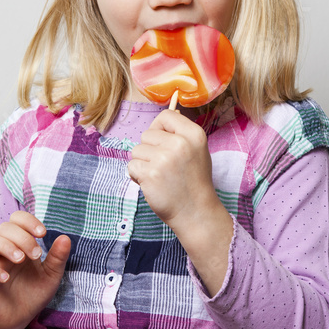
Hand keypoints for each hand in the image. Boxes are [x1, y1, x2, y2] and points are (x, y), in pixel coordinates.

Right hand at [0, 211, 70, 328]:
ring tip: (20, 259)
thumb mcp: (51, 276)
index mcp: (20, 244)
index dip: (27, 221)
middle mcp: (3, 250)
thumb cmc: (33, 294)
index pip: (16, 219)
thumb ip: (58, 258)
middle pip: (4, 228)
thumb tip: (65, 238)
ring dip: (5, 246)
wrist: (18, 320)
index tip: (42, 233)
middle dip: (22, 237)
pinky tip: (7, 278)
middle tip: (36, 254)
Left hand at [127, 109, 219, 228]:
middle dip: (149, 150)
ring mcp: (164, 159)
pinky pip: (132, 166)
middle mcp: (180, 143)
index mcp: (194, 134)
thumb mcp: (197, 151)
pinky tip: (153, 184)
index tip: (162, 142)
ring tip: (159, 176)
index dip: (159, 128)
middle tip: (164, 167)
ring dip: (142, 164)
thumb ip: (181, 134)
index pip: (166, 116)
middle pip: (147, 134)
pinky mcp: (150, 174)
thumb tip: (163, 118)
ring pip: (136, 151)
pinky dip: (137, 176)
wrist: (196, 212)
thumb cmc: (194, 182)